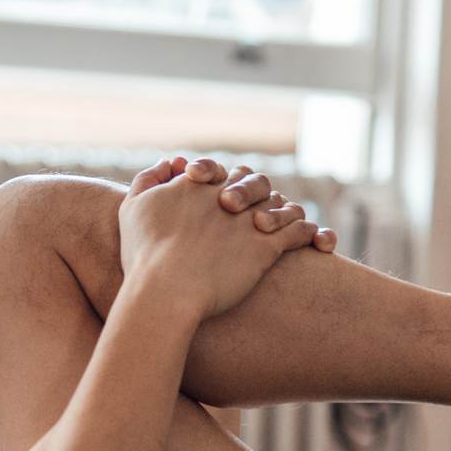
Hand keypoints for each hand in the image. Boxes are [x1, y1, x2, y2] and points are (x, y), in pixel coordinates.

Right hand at [116, 155, 329, 321]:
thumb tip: (172, 161)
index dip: (224, 183)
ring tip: (291, 226)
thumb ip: (149, 178)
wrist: (166, 289)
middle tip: (254, 213)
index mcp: (199, 185)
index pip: (221, 172)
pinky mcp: (267, 246)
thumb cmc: (144, 254)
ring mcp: (250, 219)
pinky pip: (299, 232)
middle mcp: (228, 196)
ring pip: (281, 205)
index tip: (222, 200)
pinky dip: (311, 234)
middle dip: (256, 193)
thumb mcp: (133, 207)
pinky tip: (317, 243)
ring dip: (287, 213)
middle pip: (254, 183)